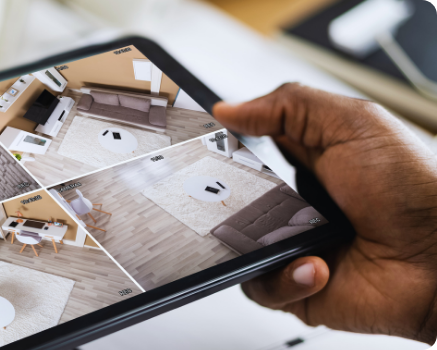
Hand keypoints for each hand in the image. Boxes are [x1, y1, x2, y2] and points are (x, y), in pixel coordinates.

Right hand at [212, 83, 436, 342]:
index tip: (210, 146)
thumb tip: (229, 108)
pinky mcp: (293, 285)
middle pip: (228, 197)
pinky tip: (317, 266)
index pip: (244, 148)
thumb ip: (288, 105)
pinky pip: (258, 285)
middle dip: (228, 198)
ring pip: (233, 245)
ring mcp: (291, 244)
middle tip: (247, 197)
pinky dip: (284, 278)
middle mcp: (295, 202)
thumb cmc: (420, 191)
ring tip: (299, 238)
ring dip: (260, 242)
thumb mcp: (355, 123)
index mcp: (306, 159)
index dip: (222, 146)